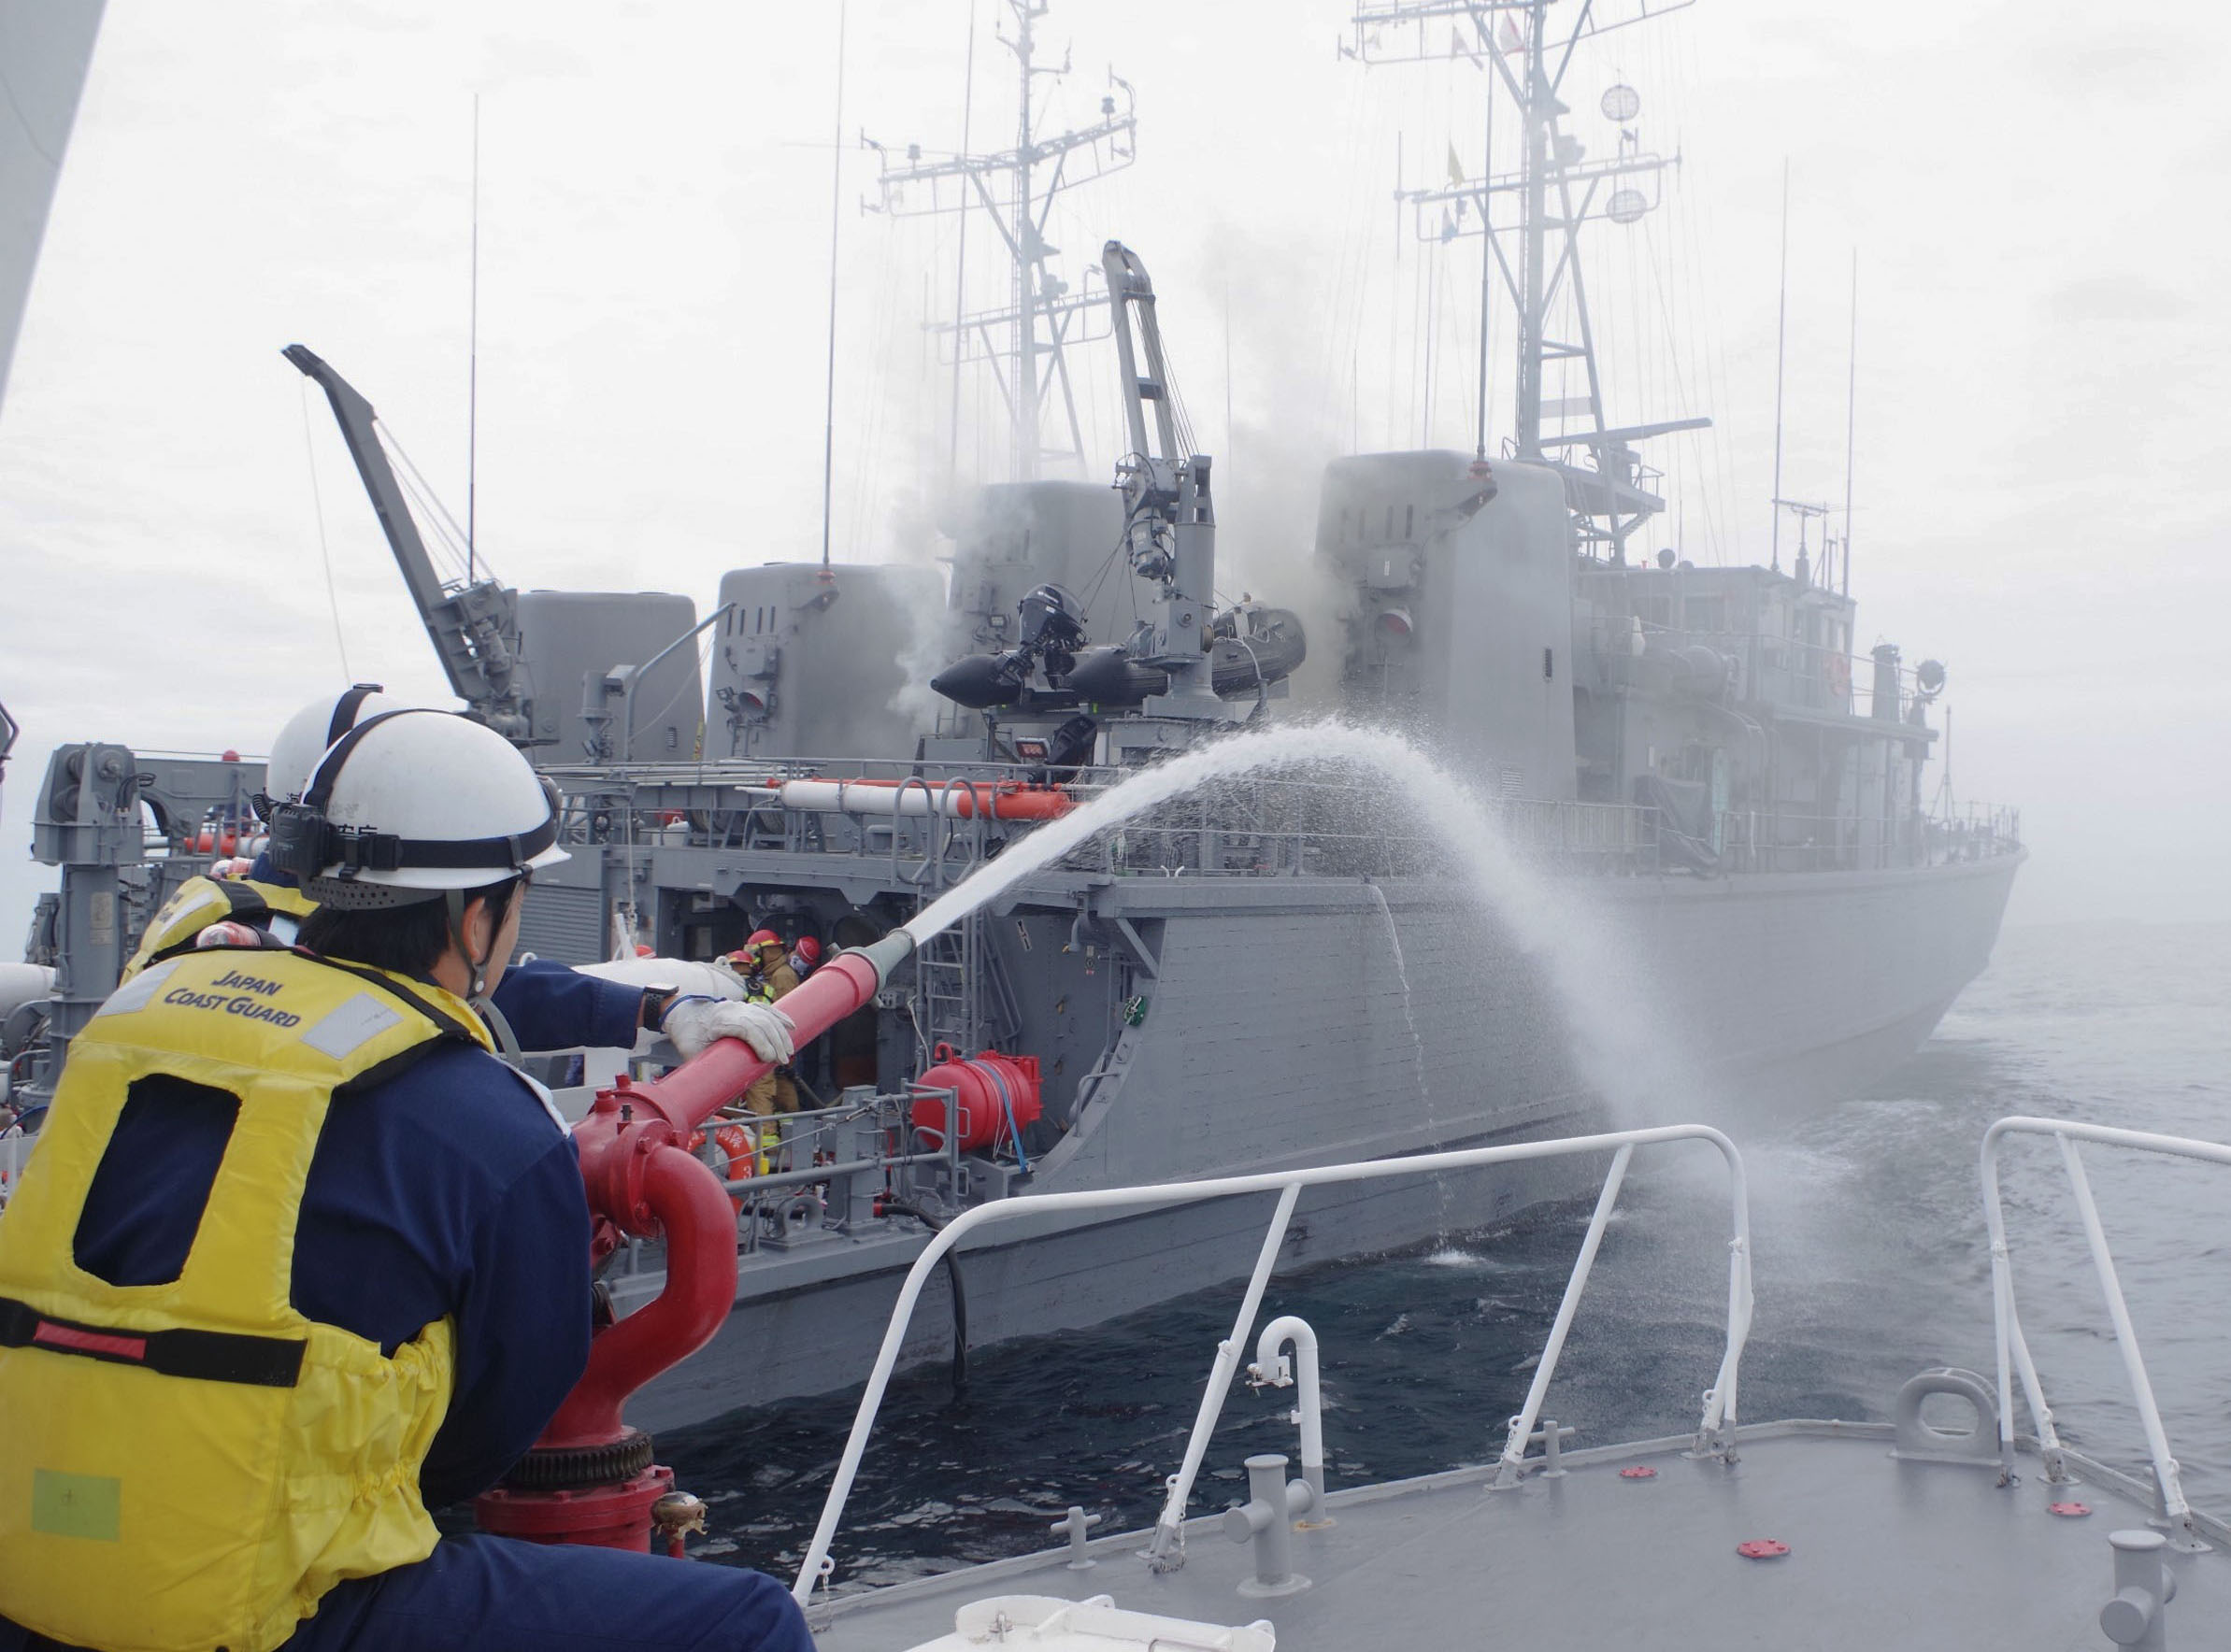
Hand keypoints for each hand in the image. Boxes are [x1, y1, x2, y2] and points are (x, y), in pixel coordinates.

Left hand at [661, 996, 794, 1063]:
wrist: (682, 1014)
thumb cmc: (686, 1034)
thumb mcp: (691, 1054)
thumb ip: (704, 1074)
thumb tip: (715, 1103)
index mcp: (719, 1019)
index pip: (747, 1027)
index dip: (761, 1043)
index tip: (768, 1060)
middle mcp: (732, 1009)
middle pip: (761, 1022)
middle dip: (776, 1041)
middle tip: (783, 1061)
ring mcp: (740, 1006)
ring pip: (766, 1016)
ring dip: (781, 1033)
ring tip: (789, 1052)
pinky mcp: (745, 1007)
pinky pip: (766, 1009)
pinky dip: (779, 1017)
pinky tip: (791, 1027)